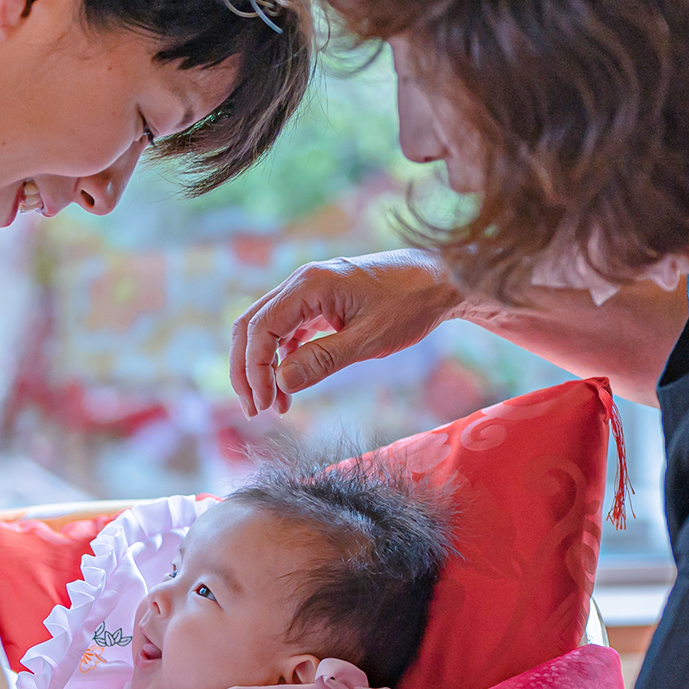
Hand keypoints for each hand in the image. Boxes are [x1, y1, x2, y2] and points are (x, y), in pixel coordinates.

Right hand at [230, 249, 461, 414]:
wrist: (441, 279)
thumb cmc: (410, 305)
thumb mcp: (369, 340)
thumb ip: (323, 360)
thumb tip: (281, 383)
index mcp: (310, 284)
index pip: (260, 329)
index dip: (256, 371)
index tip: (267, 405)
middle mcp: (302, 282)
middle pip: (251, 326)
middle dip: (247, 370)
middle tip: (256, 409)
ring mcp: (309, 290)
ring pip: (265, 328)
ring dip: (262, 366)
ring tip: (276, 405)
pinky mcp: (319, 301)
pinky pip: (287, 329)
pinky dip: (282, 357)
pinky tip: (290, 384)